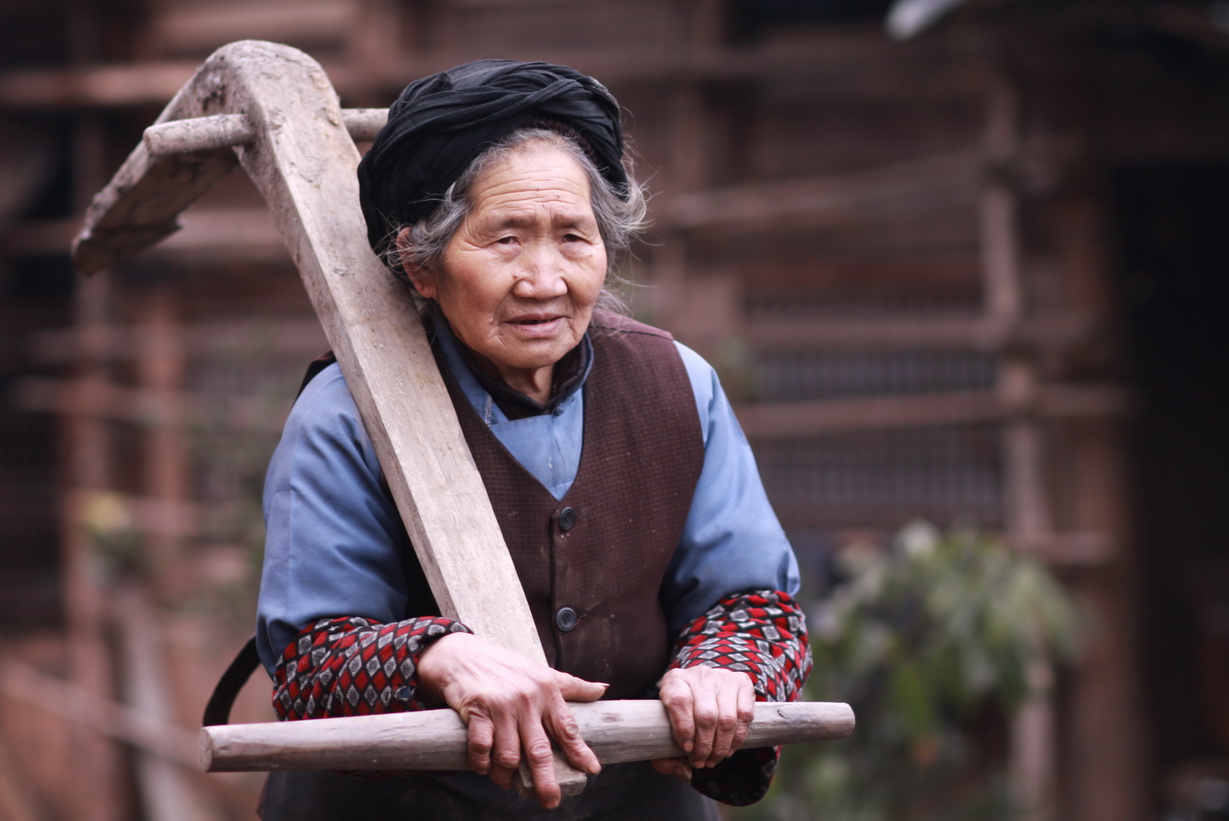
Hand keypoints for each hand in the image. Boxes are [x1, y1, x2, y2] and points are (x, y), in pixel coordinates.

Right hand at [416, 632, 606, 807]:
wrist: (462, 654)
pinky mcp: (477, 710)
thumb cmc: (505, 666)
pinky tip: (484, 768)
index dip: (580, 751)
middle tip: (550, 800)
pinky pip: (482, 748)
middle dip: (546, 780)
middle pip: (539, 750)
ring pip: (509, 755)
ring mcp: (501, 706)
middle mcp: (527, 699)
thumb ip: (571, 685)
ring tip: (506, 782)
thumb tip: (603, 689)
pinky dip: (482, 764)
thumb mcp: (541, 672)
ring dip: (506, 775)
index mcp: (546, 691)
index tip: (591, 770)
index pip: (567, 727)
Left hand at [650, 666, 754, 780]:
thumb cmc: (679, 717)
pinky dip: (738, 738)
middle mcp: (699, 674)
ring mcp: (722, 677)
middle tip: (700, 762)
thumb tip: (686, 773)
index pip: (679, 701)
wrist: (701, 690)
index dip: (684, 728)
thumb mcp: (663, 732)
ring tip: (713, 760)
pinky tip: (728, 749)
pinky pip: (745, 715)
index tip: (686, 749)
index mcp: (674, 681)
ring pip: (727, 718)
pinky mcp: (742, 683)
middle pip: (706, 714)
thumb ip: (664, 758)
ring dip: (721, 746)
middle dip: (704, 746)